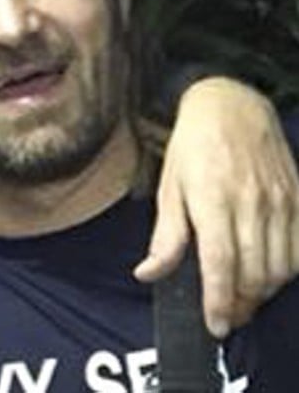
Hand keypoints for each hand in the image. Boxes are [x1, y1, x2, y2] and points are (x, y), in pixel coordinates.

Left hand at [133, 77, 298, 337]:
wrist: (231, 104)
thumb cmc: (192, 148)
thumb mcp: (169, 187)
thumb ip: (165, 236)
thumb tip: (147, 274)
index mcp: (211, 199)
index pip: (220, 262)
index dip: (219, 299)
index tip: (216, 325)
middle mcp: (251, 202)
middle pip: (255, 271)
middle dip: (241, 303)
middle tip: (226, 315)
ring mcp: (280, 200)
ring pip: (281, 266)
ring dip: (263, 291)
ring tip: (243, 298)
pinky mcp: (298, 197)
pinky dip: (288, 270)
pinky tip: (269, 274)